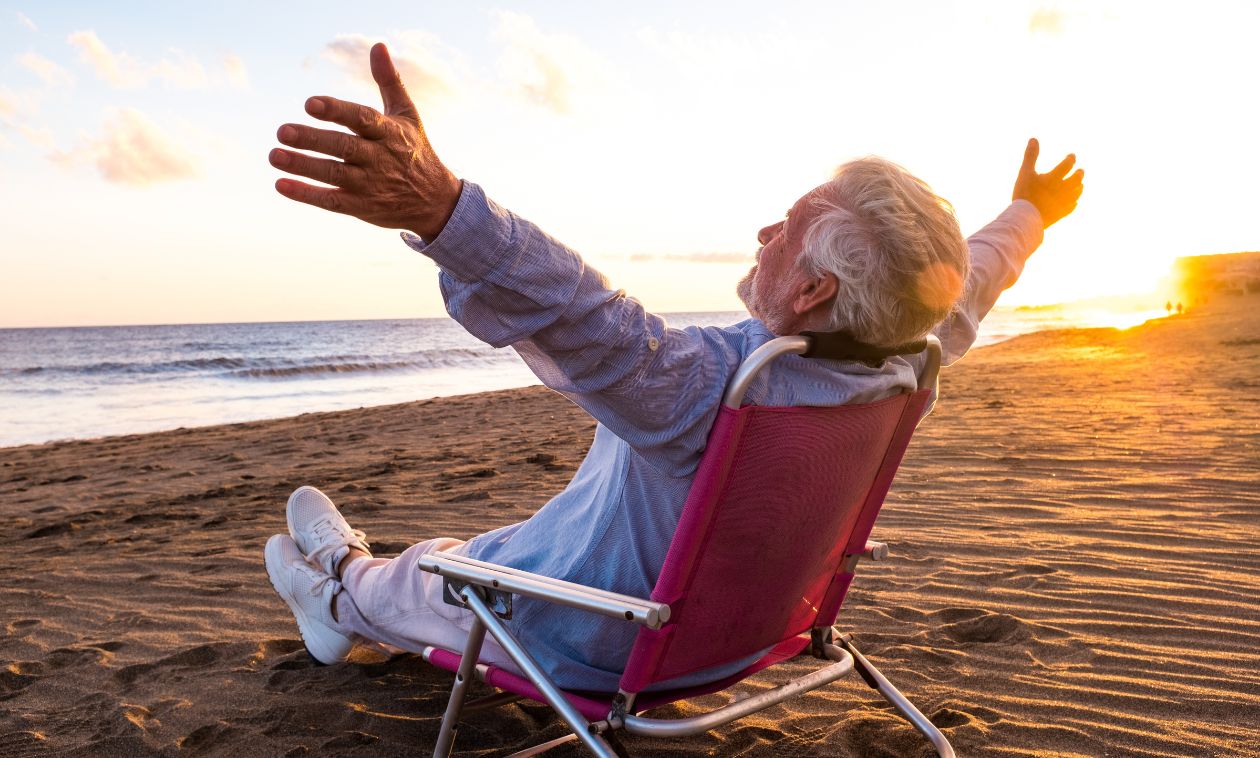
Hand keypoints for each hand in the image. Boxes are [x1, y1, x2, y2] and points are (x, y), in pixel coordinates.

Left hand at [269, 43, 461, 240]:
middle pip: (343, 147)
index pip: (361, 119)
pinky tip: (281, 185)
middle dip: (312, 140)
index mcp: (388, 132)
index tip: (310, 103)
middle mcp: (379, 158)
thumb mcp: (408, 114)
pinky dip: (307, 195)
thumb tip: (378, 45)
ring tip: (274, 155)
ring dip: (303, 166)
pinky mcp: (362, 207)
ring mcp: (370, 185)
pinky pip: (332, 202)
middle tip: (281, 131)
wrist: (435, 201)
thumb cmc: (415, 150)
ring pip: (334, 175)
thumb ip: (389, 81)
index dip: (336, 111)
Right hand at [1011, 138, 1083, 228]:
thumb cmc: (1024, 194)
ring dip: (1079, 187)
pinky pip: (1071, 207)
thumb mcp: (1025, 172)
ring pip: (1076, 193)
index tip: (1072, 156)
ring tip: (1080, 185)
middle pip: (1076, 180)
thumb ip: (1030, 155)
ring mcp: (1063, 202)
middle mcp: (1062, 189)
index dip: (1071, 159)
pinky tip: (1073, 202)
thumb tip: (1034, 138)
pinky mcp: (1061, 214)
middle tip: (1081, 171)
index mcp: (1054, 178)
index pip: (1067, 165)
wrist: (1025, 218)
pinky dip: (1073, 202)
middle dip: (1079, 174)